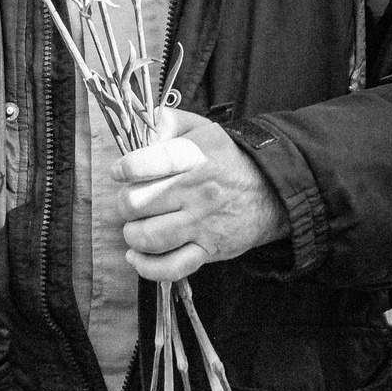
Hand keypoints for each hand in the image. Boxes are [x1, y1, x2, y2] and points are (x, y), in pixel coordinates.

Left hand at [113, 110, 289, 281]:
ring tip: (137, 226)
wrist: (271, 190)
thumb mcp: (200, 129)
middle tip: (132, 201)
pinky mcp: (208, 250)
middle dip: (125, 203)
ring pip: (147, 238)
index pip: (149, 163)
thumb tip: (139, 130)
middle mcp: (197, 191)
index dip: (127, 168)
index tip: (120, 171)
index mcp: (193, 157)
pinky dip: (146, 266)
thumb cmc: (226, 158)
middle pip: (137, 203)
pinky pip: (170, 267)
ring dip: (132, 234)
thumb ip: (166, 122)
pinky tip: (138, 255)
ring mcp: (202, 224)